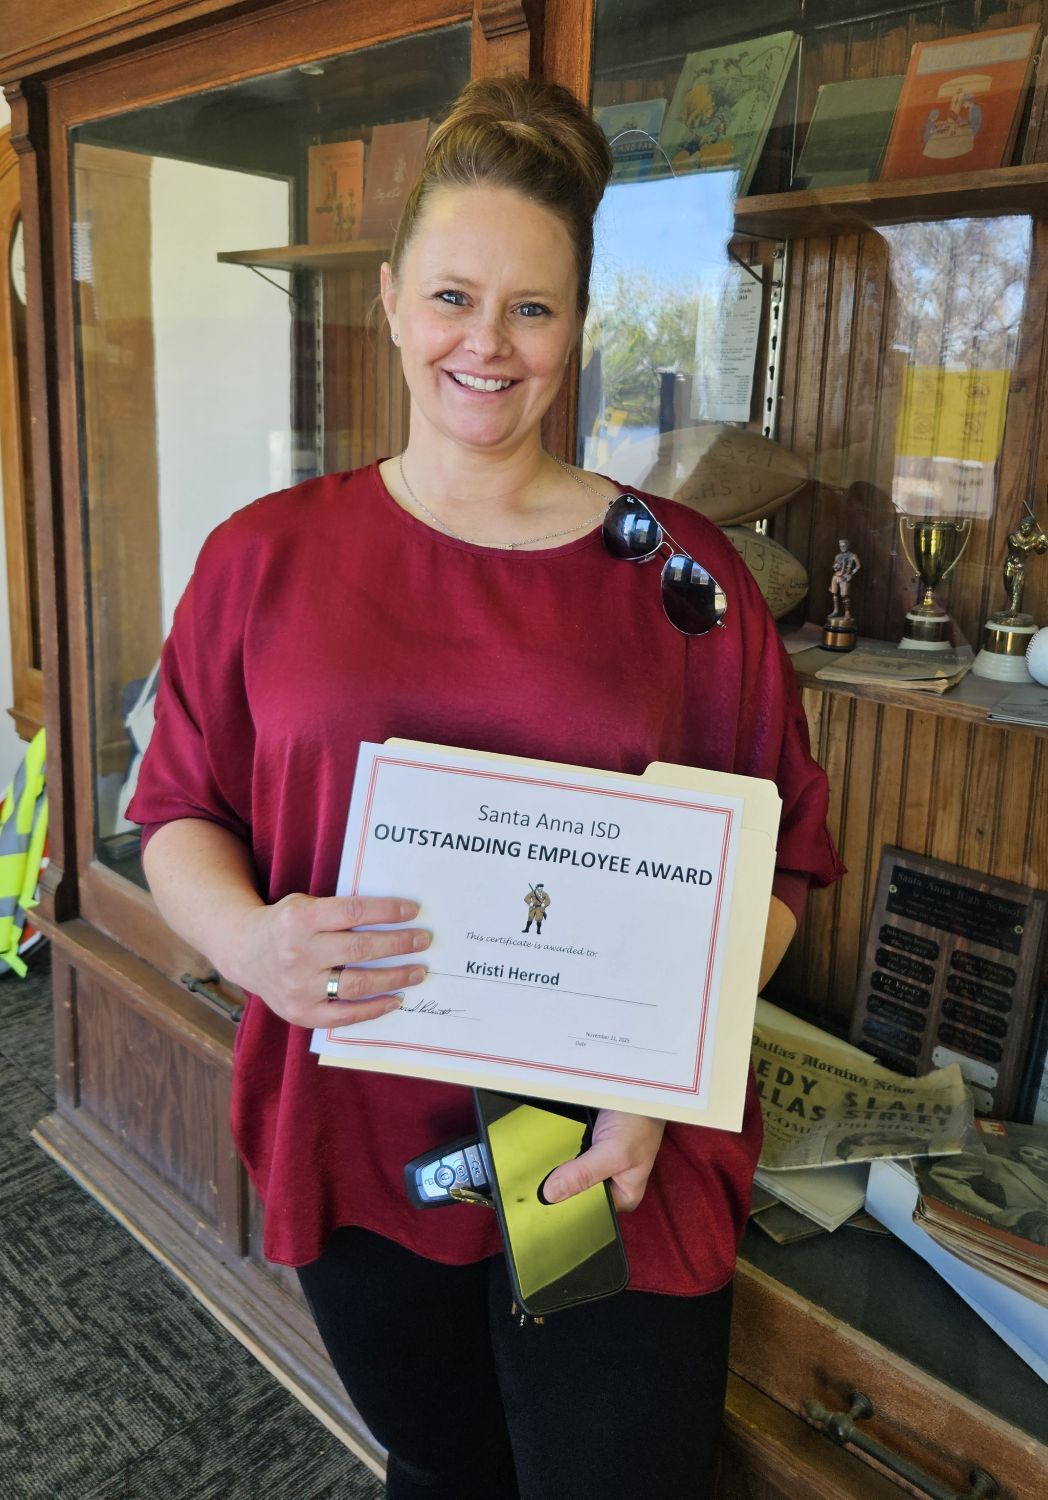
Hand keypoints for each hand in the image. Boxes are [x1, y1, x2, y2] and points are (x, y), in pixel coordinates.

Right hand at [231, 893, 429, 1028]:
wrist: (245, 952)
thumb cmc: (286, 924)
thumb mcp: (304, 905)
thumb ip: (339, 911)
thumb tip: (394, 916)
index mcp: (300, 919)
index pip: (353, 912)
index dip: (387, 911)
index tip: (414, 910)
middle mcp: (298, 954)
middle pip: (360, 949)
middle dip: (399, 944)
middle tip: (424, 940)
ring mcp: (299, 987)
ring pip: (358, 985)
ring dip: (395, 978)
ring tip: (419, 971)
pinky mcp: (301, 1013)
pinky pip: (345, 1015)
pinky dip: (375, 1008)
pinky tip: (396, 999)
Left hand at [541, 1110, 664, 1211]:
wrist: (635, 1085)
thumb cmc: (640, 1120)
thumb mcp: (614, 1152)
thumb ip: (584, 1174)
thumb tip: (551, 1195)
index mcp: (623, 1195)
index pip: (590, 1210)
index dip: (568, 1205)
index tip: (546, 1198)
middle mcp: (610, 1183)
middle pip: (577, 1192)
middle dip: (561, 1183)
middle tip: (542, 1177)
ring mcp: (597, 1164)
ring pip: (568, 1173)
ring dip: (557, 1165)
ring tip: (546, 1159)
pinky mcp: (586, 1146)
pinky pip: (566, 1154)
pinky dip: (558, 1148)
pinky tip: (551, 1145)